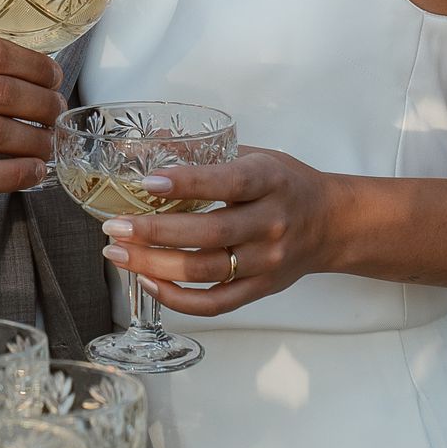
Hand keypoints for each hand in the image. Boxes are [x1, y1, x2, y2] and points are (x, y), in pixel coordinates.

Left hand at [103, 146, 335, 315]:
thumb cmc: (286, 185)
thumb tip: (151, 144)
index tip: (147, 183)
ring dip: (154, 264)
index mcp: (271, 182)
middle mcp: (271, 223)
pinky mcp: (260, 289)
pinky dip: (177, 298)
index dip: (187, 183)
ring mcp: (267, 261)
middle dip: (155, 232)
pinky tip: (148, 281)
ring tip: (118, 252)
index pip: (228, 183)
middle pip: (210, 233)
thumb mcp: (257, 156)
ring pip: (205, 271)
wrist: (331, 223)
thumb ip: (209, 154)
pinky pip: (215, 303)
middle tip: (115, 226)